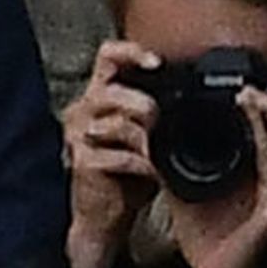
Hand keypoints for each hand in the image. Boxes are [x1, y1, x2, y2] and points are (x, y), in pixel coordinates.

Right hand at [62, 40, 162, 267]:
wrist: (105, 215)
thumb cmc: (126, 172)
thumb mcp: (144, 132)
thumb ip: (155, 108)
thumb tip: (188, 90)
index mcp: (98, 96)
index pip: (107, 56)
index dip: (132, 53)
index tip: (157, 65)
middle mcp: (82, 111)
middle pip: (112, 90)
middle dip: (143, 107)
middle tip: (155, 125)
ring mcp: (78, 137)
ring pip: (117, 123)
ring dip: (144, 140)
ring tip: (151, 153)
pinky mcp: (82, 163)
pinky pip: (121, 156)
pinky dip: (142, 166)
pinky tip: (147, 172)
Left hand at [163, 87, 266, 267]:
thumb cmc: (205, 235)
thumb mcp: (182, 189)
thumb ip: (171, 164)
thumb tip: (149, 140)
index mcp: (253, 168)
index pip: (261, 129)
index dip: (255, 107)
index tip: (237, 89)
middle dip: (264, 106)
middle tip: (245, 89)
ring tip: (255, 104)